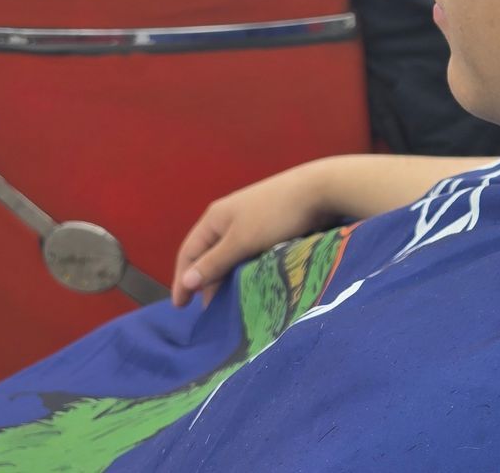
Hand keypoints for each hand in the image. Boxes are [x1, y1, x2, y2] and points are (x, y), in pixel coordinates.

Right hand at [171, 161, 338, 307]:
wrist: (320, 189)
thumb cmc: (276, 215)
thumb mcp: (241, 242)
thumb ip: (214, 262)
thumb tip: (186, 282)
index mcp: (215, 218)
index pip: (189, 252)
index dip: (182, 279)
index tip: (180, 307)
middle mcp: (229, 217)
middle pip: (209, 253)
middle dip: (206, 280)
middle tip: (208, 310)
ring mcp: (251, 219)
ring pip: (231, 253)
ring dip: (227, 276)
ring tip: (229, 300)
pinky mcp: (271, 224)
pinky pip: (249, 251)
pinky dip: (245, 267)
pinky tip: (251, 281)